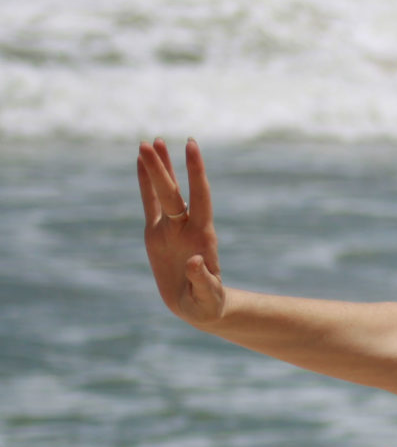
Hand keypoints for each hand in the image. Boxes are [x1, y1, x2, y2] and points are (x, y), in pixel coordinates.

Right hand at [137, 137, 225, 327]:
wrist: (199, 306)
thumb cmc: (208, 303)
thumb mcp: (208, 296)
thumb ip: (203, 280)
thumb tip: (195, 262)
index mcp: (202, 236)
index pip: (200, 197)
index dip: (195, 172)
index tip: (191, 146)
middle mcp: (186, 226)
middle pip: (173, 192)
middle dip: (163, 168)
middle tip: (152, 141)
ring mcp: (171, 228)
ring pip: (162, 192)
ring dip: (157, 168)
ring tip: (149, 141)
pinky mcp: (156, 233)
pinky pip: (149, 204)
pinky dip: (144, 184)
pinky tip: (139, 163)